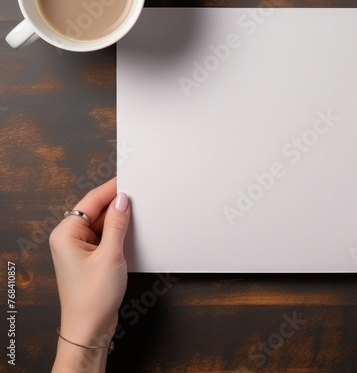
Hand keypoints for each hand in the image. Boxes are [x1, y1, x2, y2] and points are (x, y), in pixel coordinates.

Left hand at [50, 178, 129, 371]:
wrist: (90, 328)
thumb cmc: (92, 298)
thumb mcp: (110, 255)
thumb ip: (117, 224)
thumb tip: (122, 201)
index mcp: (65, 234)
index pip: (91, 201)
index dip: (111, 189)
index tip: (128, 180)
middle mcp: (69, 238)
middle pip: (95, 211)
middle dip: (116, 204)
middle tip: (138, 195)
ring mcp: (79, 248)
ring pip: (101, 223)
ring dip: (118, 219)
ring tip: (137, 214)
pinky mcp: (89, 257)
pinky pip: (104, 235)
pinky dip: (117, 231)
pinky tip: (130, 230)